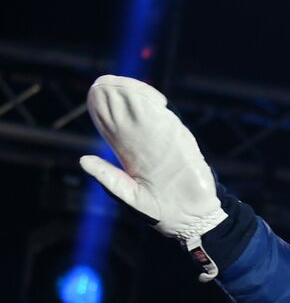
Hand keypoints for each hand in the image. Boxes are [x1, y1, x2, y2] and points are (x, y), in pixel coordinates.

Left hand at [79, 75, 226, 242]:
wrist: (192, 220)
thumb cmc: (160, 212)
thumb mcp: (129, 197)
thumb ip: (109, 179)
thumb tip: (84, 160)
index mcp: (129, 153)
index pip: (112, 123)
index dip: (103, 106)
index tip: (97, 93)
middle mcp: (146, 143)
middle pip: (129, 111)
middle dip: (118, 94)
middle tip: (107, 82)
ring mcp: (165, 141)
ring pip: (149, 111)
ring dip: (138, 94)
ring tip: (126, 85)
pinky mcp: (183, 143)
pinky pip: (170, 121)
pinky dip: (160, 109)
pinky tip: (153, 100)